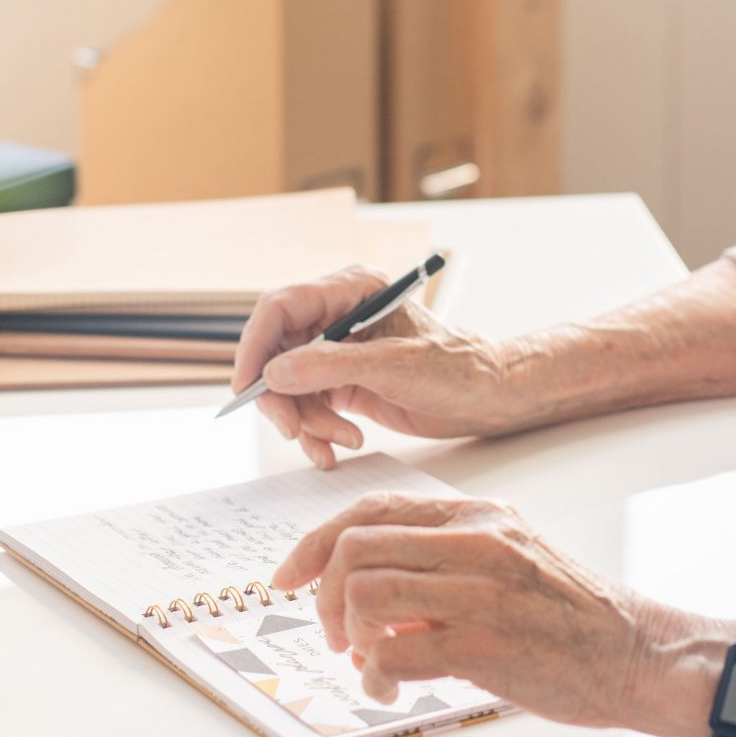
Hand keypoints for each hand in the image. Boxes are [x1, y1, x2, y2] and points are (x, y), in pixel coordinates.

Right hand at [232, 264, 521, 469]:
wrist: (488, 398)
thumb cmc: (456, 370)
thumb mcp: (393, 367)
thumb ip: (330, 367)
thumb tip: (273, 374)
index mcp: (350, 289)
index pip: (280, 307)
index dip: (255, 346)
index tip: (247, 388)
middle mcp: (336, 315)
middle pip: (276, 352)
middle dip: (280, 397)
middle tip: (295, 431)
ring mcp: (336, 350)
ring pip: (288, 387)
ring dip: (305, 422)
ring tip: (339, 442)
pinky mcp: (341, 382)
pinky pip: (307, 407)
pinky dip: (315, 432)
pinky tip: (338, 447)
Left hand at [271, 490, 706, 728]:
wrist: (638, 654)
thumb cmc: (572, 618)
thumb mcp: (508, 561)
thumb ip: (443, 563)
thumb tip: (368, 594)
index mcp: (477, 516)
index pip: (369, 510)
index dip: (312, 544)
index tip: (287, 578)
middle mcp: (476, 541)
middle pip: (354, 549)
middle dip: (325, 599)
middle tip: (337, 635)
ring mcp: (480, 590)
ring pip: (365, 595)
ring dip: (348, 637)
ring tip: (367, 663)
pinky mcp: (484, 643)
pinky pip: (393, 652)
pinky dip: (375, 677)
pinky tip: (390, 689)